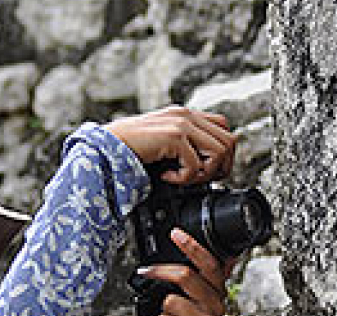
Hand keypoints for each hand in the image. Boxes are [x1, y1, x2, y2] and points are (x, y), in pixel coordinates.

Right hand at [102, 106, 235, 184]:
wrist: (106, 147)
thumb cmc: (131, 149)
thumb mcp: (165, 143)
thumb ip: (185, 143)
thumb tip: (210, 162)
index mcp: (186, 114)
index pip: (225, 128)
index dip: (224, 153)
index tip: (208, 171)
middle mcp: (186, 115)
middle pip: (229, 141)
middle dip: (220, 167)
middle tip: (199, 179)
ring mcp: (181, 123)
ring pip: (219, 152)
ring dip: (204, 173)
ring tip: (182, 178)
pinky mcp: (174, 136)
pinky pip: (196, 165)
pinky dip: (183, 179)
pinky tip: (165, 177)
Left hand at [138, 228, 234, 315]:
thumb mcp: (199, 301)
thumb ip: (199, 277)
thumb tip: (189, 247)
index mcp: (218, 290)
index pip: (210, 263)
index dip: (193, 246)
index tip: (176, 233)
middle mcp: (217, 304)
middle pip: (186, 276)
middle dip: (160, 271)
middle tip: (146, 270)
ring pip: (171, 299)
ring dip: (162, 307)